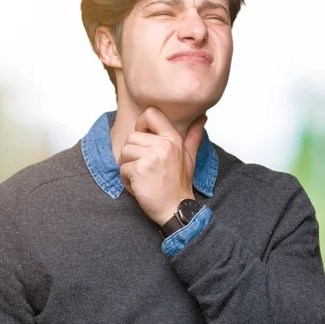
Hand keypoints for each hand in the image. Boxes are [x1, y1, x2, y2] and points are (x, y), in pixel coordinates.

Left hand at [119, 107, 206, 225]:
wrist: (176, 209)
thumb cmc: (179, 184)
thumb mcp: (190, 157)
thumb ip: (193, 136)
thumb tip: (202, 118)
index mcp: (173, 139)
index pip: (151, 114)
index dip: (142, 124)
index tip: (145, 138)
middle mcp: (163, 145)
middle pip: (132, 137)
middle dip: (133, 154)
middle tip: (146, 168)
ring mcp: (150, 157)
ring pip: (124, 152)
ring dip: (128, 167)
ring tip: (143, 177)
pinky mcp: (139, 170)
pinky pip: (122, 169)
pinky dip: (126, 180)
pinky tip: (139, 186)